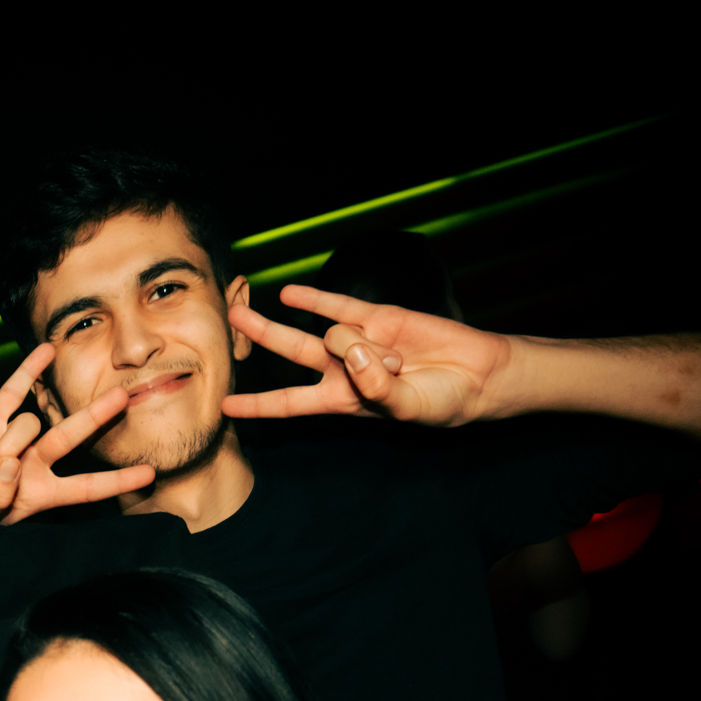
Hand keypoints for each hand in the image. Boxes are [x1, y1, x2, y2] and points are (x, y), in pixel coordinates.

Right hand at [0, 343, 153, 523]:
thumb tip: (8, 464)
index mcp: (40, 494)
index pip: (86, 488)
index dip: (116, 482)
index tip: (149, 474)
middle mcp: (35, 464)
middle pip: (70, 437)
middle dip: (95, 418)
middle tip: (122, 399)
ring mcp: (16, 440)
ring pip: (26, 425)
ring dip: (3, 446)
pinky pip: (12, 392)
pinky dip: (28, 371)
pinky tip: (47, 350)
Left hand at [221, 287, 515, 426]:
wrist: (475, 375)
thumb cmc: (439, 402)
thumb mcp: (405, 406)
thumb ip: (377, 386)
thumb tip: (351, 348)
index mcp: (341, 402)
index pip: (290, 403)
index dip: (258, 406)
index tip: (225, 407)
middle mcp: (341, 370)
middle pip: (289, 351)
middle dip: (260, 335)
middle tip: (231, 317)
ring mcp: (357, 340)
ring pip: (328, 334)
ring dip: (361, 349)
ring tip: (399, 363)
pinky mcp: (376, 316)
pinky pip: (339, 304)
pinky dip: (315, 298)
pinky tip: (290, 293)